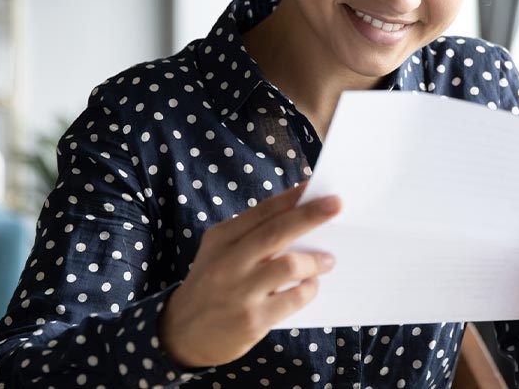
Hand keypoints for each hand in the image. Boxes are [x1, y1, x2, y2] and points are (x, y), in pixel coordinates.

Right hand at [159, 183, 340, 367]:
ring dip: (316, 260)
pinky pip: (294, 298)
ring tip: (328, 260)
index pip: (262, 211)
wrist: (182, 333)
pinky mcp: (253, 320)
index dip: (292, 197)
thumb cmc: (212, 283)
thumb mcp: (220, 252)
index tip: (315, 186)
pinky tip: (311, 286)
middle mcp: (228, 262)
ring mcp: (240, 292)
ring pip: (290, 266)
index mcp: (221, 238)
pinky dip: (309, 289)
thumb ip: (252, 235)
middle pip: (277, 232)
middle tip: (337, 205)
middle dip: (310, 215)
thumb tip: (300, 217)